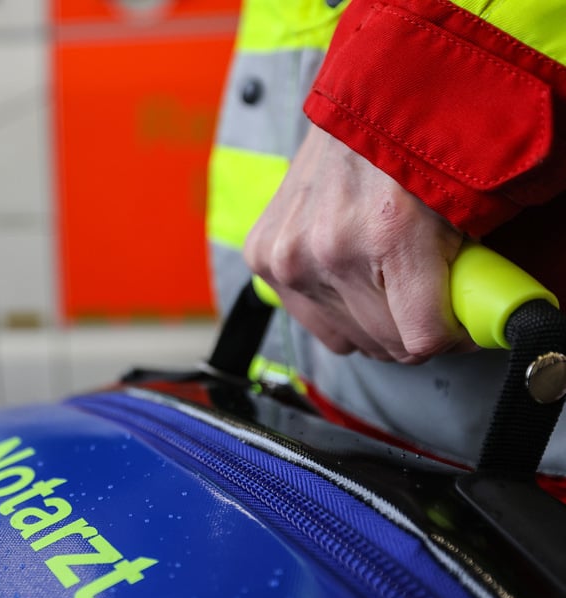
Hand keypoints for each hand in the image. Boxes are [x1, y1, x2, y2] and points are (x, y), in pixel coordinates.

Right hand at [243, 124, 475, 362]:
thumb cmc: (411, 150)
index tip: (460, 320)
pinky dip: (335, 307)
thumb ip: (471, 273)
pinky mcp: (263, 257)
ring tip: (386, 279)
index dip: (452, 334)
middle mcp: (328, 250)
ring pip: (348, 338)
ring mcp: (288, 256)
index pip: (422, 338)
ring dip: (373, 320)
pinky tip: (349, 272)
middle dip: (414, 326)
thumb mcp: (464, 206)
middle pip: (386, 343)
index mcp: (388, 234)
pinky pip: (310, 320)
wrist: (356, 109)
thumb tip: (480, 324)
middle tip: (426, 292)